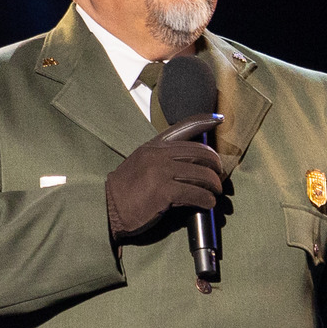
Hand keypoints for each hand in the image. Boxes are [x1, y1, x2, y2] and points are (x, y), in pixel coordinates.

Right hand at [104, 117, 227, 241]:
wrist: (106, 208)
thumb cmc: (124, 191)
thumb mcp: (140, 164)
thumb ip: (161, 159)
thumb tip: (189, 165)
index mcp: (153, 145)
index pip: (183, 127)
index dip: (204, 121)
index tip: (219, 119)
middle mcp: (158, 154)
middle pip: (199, 152)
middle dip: (215, 164)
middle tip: (220, 176)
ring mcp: (161, 172)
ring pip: (201, 174)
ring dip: (214, 185)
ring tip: (216, 193)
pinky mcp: (163, 192)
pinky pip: (194, 193)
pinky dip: (206, 200)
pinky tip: (208, 204)